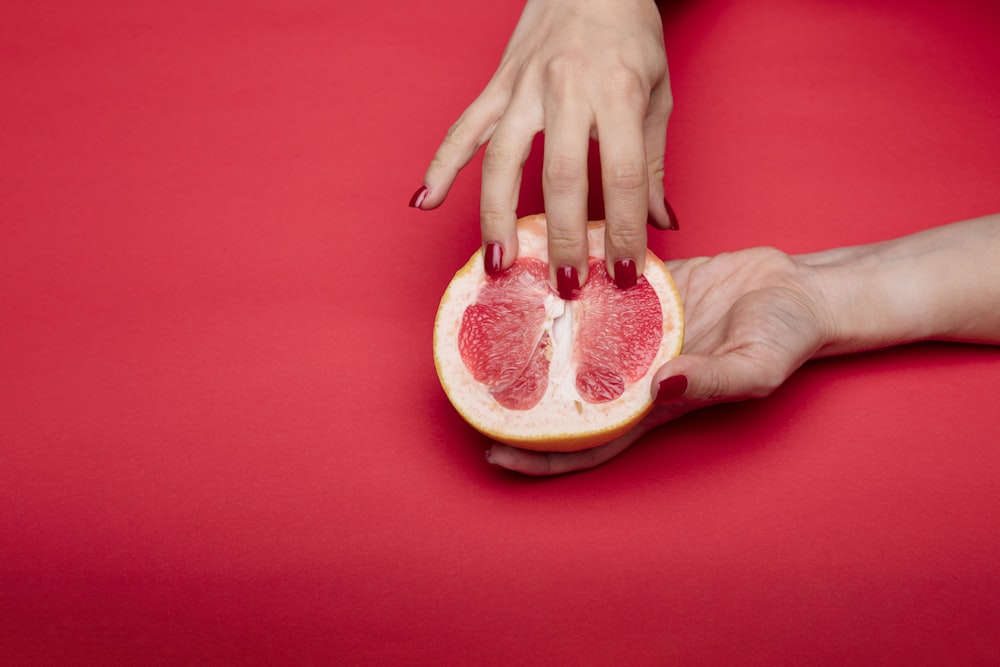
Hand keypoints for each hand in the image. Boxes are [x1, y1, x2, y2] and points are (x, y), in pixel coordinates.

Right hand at [413, 0, 674, 295]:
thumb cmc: (629, 33)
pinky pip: (463, 130)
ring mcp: (523, 86)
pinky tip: (425, 201)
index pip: (624, 176)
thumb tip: (662, 222)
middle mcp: (565, 88)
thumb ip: (654, 161)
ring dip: (498, 218)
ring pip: (502, 160)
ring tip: (499, 266)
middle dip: (562, 238)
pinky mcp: (495, 85)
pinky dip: (441, 166)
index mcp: (616, 91)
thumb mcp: (657, 93)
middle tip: (565, 287)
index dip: (624, 230)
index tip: (623, 272)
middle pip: (561, 177)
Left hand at [486, 247, 834, 474]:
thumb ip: (711, 379)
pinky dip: (562, 283)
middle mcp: (632, 370)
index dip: (541, 456)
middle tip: (466, 385)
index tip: (493, 453)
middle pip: (563, 394)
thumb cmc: (784, 339)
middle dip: (517, 398)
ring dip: (531, 337)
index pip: (588, 441)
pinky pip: (592, 291)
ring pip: (570, 340)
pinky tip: (529, 267)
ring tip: (484, 324)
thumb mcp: (755, 367)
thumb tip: (659, 386)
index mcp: (652, 403)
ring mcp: (633, 331)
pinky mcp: (640, 293)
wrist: (799, 291)